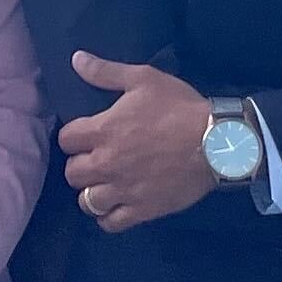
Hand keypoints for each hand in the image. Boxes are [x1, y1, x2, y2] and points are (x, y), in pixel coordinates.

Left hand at [58, 52, 224, 230]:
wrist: (216, 142)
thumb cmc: (178, 107)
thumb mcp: (143, 79)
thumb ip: (105, 72)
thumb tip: (75, 59)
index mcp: (102, 131)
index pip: (65, 140)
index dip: (73, 136)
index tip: (86, 134)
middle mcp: (106, 164)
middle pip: (72, 173)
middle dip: (80, 164)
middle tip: (96, 158)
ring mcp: (123, 190)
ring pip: (86, 201)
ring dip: (91, 192)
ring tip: (104, 184)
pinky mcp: (141, 211)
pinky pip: (110, 223)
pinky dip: (107, 216)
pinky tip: (115, 206)